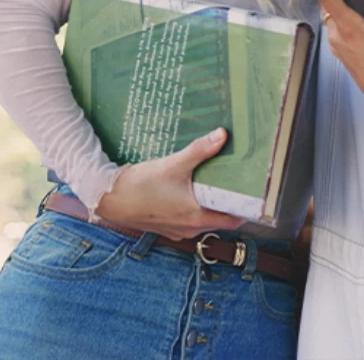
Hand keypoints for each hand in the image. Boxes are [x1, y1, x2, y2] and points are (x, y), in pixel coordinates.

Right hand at [94, 127, 245, 239]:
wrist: (108, 199)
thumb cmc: (140, 187)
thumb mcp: (172, 165)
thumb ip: (199, 151)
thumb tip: (222, 135)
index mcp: (197, 217)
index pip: (234, 219)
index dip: (246, 207)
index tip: (254, 192)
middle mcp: (189, 227)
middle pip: (220, 217)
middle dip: (229, 200)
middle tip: (238, 179)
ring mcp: (177, 229)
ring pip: (204, 217)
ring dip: (210, 202)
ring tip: (216, 180)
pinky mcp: (166, 225)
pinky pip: (188, 217)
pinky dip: (194, 205)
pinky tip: (190, 188)